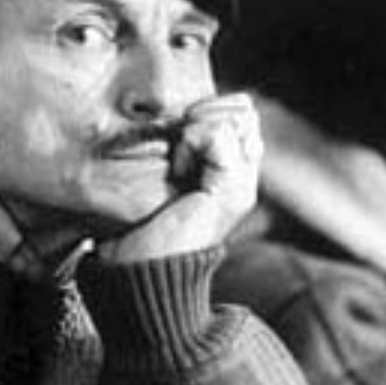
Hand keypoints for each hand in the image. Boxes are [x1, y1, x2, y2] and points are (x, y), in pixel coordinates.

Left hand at [96, 92, 262, 263]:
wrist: (144, 278)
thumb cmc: (140, 236)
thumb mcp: (157, 183)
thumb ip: (175, 153)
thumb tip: (167, 116)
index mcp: (229, 173)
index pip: (240, 111)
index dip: (207, 107)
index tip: (173, 132)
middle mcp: (243, 177)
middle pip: (246, 110)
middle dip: (206, 110)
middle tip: (176, 140)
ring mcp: (241, 186)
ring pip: (238, 117)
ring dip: (198, 126)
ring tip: (178, 161)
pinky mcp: (231, 193)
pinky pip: (219, 135)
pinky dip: (192, 142)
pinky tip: (178, 171)